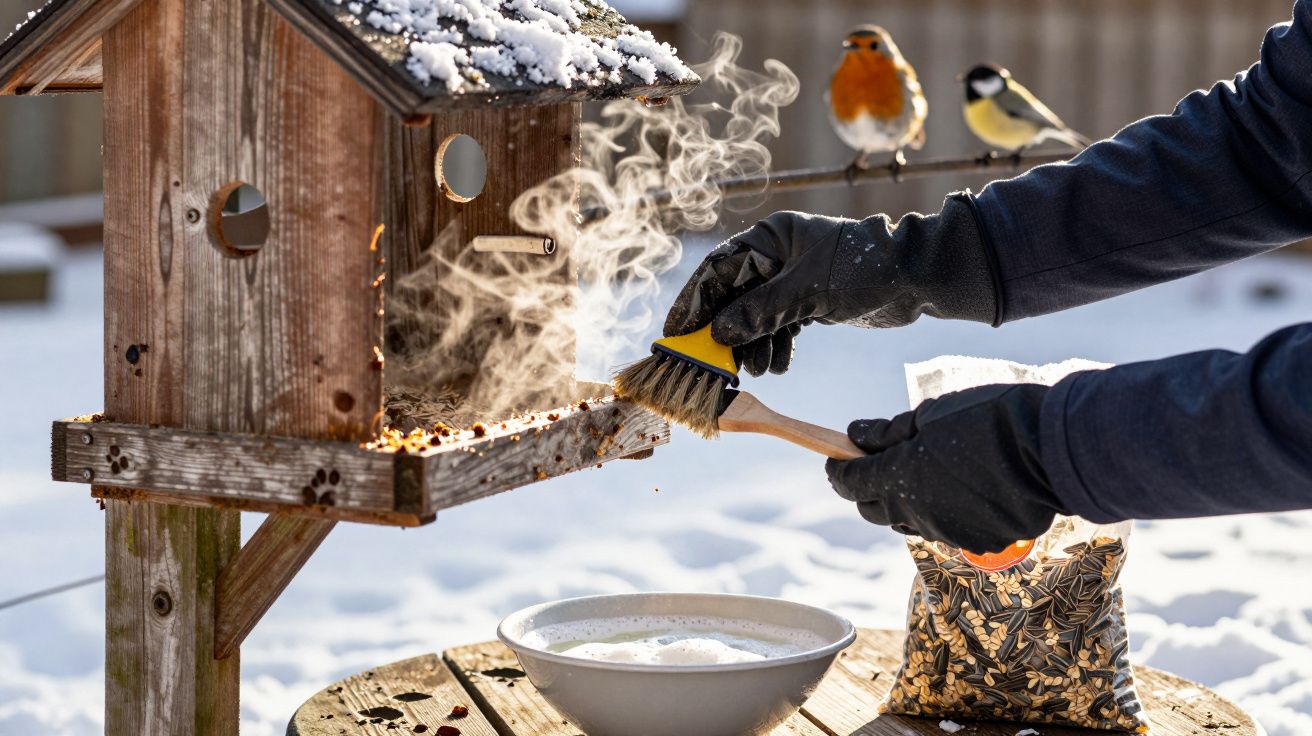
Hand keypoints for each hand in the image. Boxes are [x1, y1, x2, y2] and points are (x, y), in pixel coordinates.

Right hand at [663, 195, 997, 376]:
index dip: (694, 302)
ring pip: (754, 316)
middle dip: (726, 333)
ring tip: (759, 369)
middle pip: (732, 296)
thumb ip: (760, 311)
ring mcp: (790, 279)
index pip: (717, 268)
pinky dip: (775, 346)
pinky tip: (780, 365)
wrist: (915, 278)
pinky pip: (777, 326)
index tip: (677, 333)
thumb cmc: (864, 269)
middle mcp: (775, 256)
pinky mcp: (806, 301)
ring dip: (753, 345)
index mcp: (769, 237)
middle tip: (715, 364)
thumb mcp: (808, 292)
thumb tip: (719, 334)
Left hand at [824, 384, 1064, 553]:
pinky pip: (948, 529)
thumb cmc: (989, 420)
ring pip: (911, 521)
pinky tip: (962, 488)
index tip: (837, 457)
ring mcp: (948, 532)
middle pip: (873, 510)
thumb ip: (888, 432)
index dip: (838, 469)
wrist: (1053, 449)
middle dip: (867, 489)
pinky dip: (944, 511)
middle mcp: (917, 513)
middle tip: (877, 464)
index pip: (849, 483)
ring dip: (906, 501)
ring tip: (926, 472)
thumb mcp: (931, 415)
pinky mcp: (978, 542)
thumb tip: (855, 435)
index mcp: (897, 479)